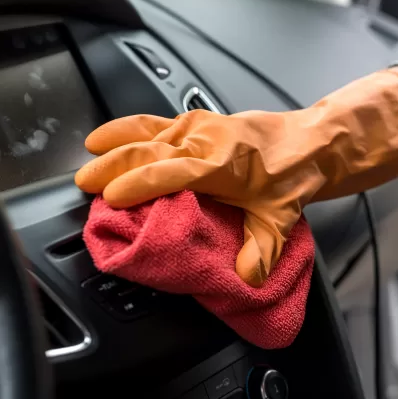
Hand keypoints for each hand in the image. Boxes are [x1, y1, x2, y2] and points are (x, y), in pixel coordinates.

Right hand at [75, 70, 397, 286]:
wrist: (312, 141)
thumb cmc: (294, 173)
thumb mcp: (281, 218)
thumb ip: (261, 250)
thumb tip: (247, 278)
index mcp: (221, 163)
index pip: (169, 171)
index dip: (137, 184)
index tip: (109, 197)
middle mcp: (206, 139)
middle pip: (148, 148)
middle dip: (112, 164)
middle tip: (85, 183)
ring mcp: (201, 125)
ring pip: (149, 129)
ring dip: (116, 140)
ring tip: (89, 151)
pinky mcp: (200, 119)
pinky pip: (158, 121)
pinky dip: (132, 127)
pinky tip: (116, 134)